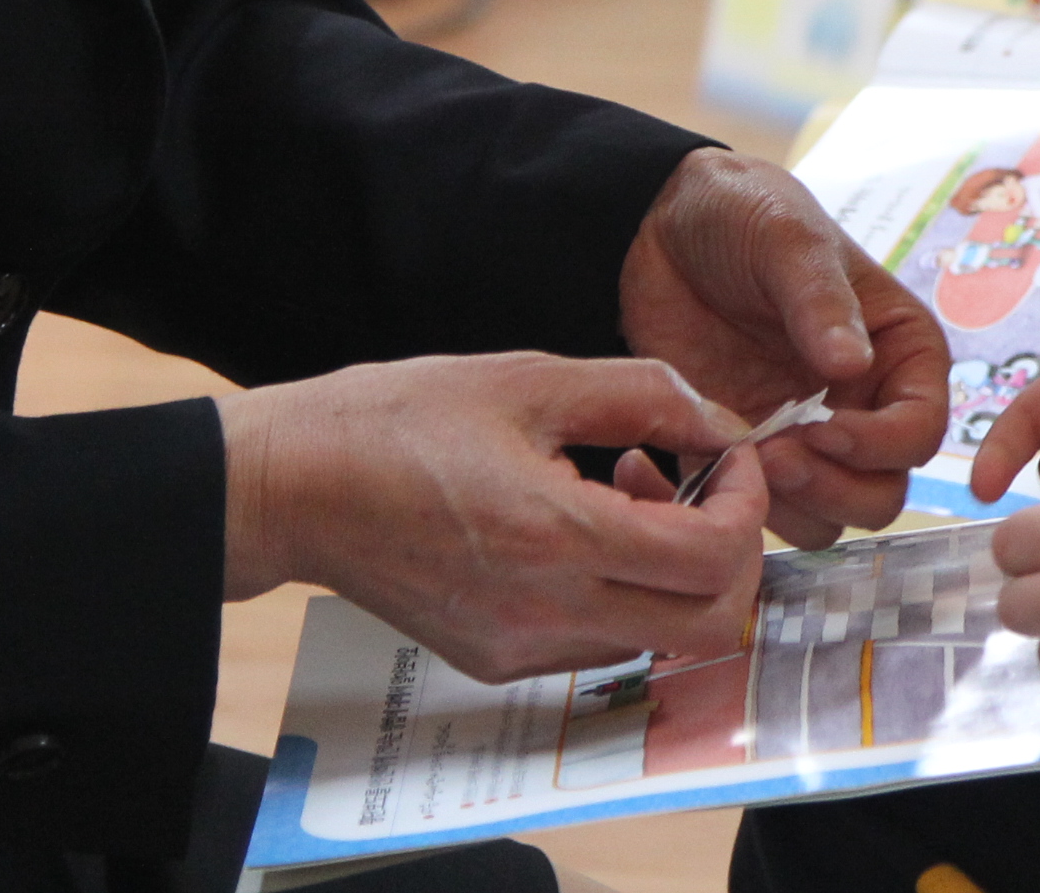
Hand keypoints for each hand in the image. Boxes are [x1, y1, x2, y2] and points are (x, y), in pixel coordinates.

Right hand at [217, 352, 767, 682]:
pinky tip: (577, 527)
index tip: (725, 455)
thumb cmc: (397, 420)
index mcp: (557, 537)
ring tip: (620, 492)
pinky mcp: (495, 662)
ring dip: (670, 571)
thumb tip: (723, 422)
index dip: (744, 503)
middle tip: (696, 487)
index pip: (712, 559)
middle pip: (708, 625)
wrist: (295, 487)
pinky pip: (599, 643)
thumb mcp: (530, 378)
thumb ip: (644, 393)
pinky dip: (620, 591)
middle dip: (727, 553)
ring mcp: (519, 648)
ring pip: (656, 637)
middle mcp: (546, 613)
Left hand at [619, 150, 948, 545]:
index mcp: (900, 350)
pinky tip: (706, 462)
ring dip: (790, 504)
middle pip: (882, 491)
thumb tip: (853, 363)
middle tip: (774, 456)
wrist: (664, 228)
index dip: (881, 444)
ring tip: (740, 458)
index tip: (822, 425)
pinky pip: (766, 514)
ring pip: (829, 517)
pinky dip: (740, 507)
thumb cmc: (744, 214)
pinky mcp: (752, 456)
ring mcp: (808, 437)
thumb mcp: (787, 239)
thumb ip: (821, 299)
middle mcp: (865, 404)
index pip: (922, 429)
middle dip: (835, 486)